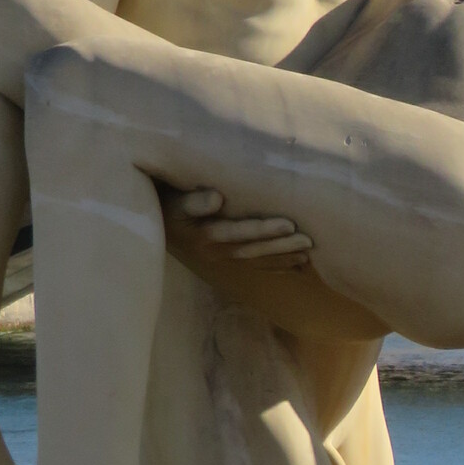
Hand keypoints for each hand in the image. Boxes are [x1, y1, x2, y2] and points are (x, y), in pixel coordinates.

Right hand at [162, 187, 313, 272]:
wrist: (153, 225)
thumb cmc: (167, 205)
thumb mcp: (175, 202)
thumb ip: (194, 201)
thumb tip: (217, 197)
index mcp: (206, 234)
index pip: (239, 232)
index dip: (264, 230)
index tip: (290, 224)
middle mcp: (217, 252)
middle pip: (254, 250)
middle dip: (282, 246)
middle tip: (309, 241)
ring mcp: (223, 259)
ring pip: (258, 261)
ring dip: (283, 257)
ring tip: (308, 253)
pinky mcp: (227, 262)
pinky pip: (255, 267)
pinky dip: (277, 266)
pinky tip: (298, 265)